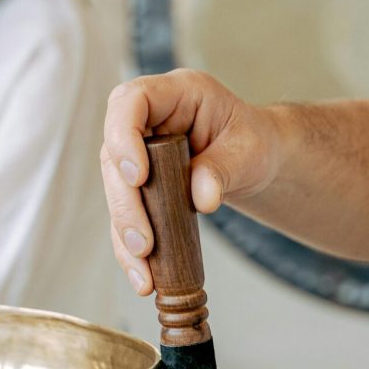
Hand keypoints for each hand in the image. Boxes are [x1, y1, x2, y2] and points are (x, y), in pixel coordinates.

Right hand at [100, 69, 281, 294]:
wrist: (255, 160)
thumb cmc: (253, 143)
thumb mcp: (252, 150)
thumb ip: (225, 168)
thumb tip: (201, 198)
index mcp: (173, 93)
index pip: (130, 101)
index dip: (123, 135)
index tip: (137, 176)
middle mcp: (145, 120)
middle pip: (114, 156)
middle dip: (125, 203)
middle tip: (143, 242)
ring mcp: (135, 152)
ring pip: (114, 191)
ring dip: (125, 232)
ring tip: (144, 270)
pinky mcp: (135, 185)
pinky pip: (125, 215)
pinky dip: (132, 249)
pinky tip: (142, 276)